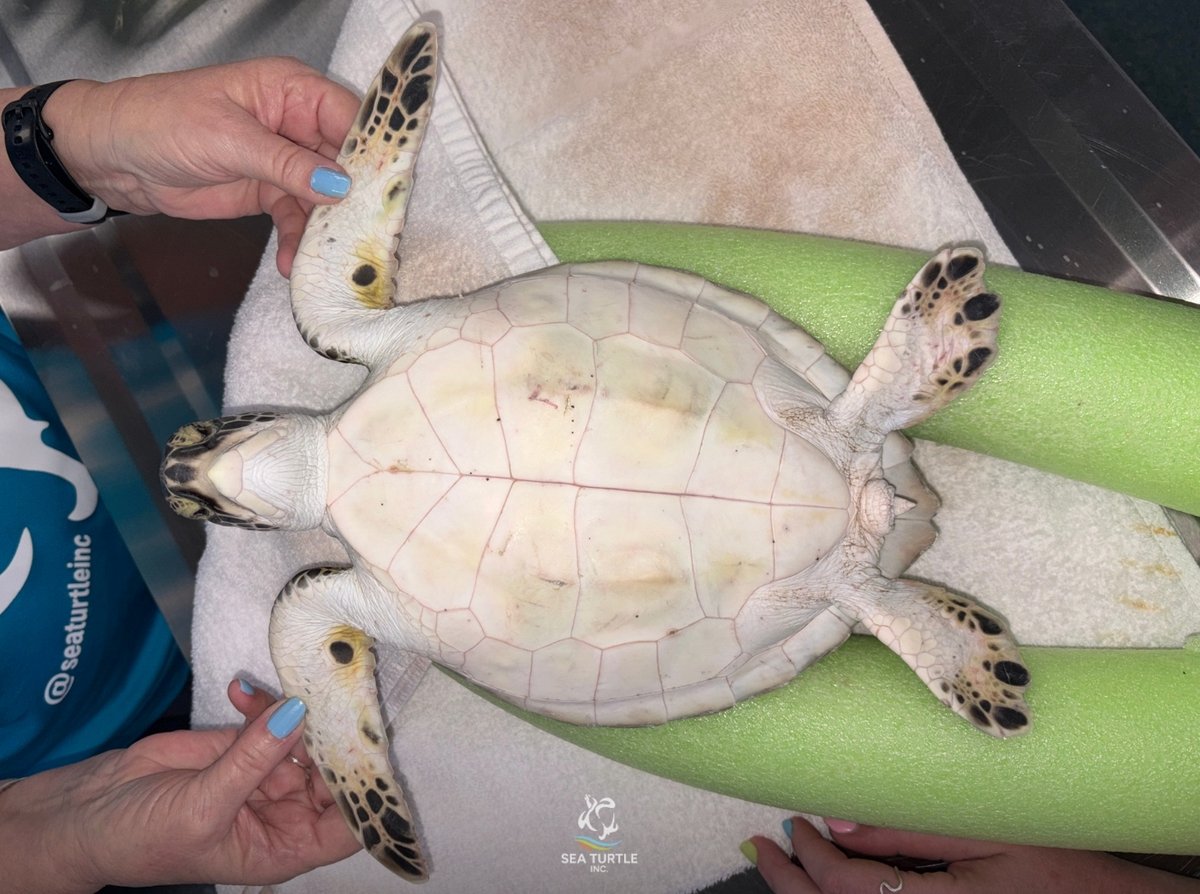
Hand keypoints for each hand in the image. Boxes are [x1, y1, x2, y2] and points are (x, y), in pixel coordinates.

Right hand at [0, 680, 358, 892]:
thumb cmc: (140, 839)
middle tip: (337, 693)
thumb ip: (252, 760)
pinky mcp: (239, 743)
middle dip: (336, 735)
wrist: (82, 815)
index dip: (364, 790)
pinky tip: (241, 689)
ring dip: (299, 709)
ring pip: (306, 736)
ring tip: (286, 684)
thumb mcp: (201, 809)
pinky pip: (269, 717)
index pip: (347, 823)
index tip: (369, 746)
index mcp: (284, 846)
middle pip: (334, 771)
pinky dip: (262, 700)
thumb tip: (298, 715)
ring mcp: (263, 773)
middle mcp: (283, 811)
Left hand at [40, 57, 359, 274]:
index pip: (349, 117)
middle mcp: (297, 123)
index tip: (392, 189)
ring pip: (326, 197)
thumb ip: (287, 164)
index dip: (374, 151)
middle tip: (371, 235)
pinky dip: (299, 242)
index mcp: (291, 90)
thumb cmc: (160, 122)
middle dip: (358, 199)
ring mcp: (286, 161)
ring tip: (331, 259)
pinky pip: (298, 219)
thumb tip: (341, 188)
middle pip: (347, 162)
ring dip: (327, 229)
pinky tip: (294, 263)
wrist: (111, 156)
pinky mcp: (270, 193)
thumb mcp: (228, 139)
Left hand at [744, 816, 1198, 893]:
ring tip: (785, 865)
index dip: (807, 860)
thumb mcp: (986, 838)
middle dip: (789, 886)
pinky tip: (834, 883)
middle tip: (762, 850)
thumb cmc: (1060, 870)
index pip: (843, 891)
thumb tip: (839, 818)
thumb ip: (909, 832)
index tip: (791, 825)